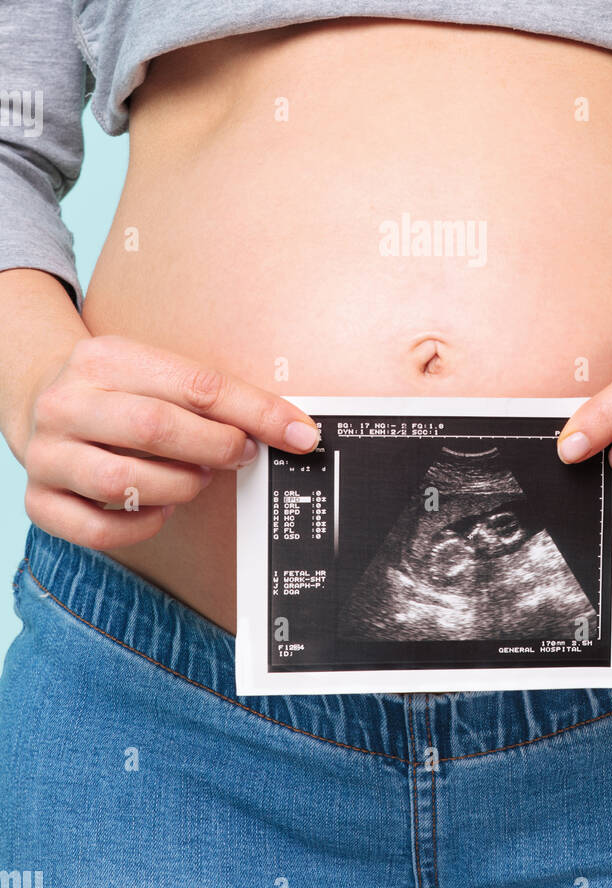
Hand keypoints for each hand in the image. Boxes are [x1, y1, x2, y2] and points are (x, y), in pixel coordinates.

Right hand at [22, 334, 318, 549]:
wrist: (39, 399)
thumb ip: (209, 395)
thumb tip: (288, 427)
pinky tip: (161, 509)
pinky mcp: (39, 500)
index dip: (255, 412)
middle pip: (156, 429)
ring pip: (123, 484)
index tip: (297, 433)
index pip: (194, 384)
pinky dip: (141, 527)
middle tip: (242, 454)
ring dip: (179, 487)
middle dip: (217, 448)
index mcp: (104, 358)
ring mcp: (47, 454)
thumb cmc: (114, 390)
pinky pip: (96, 529)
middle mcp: (67, 403)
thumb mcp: (152, 370)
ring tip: (197, 478)